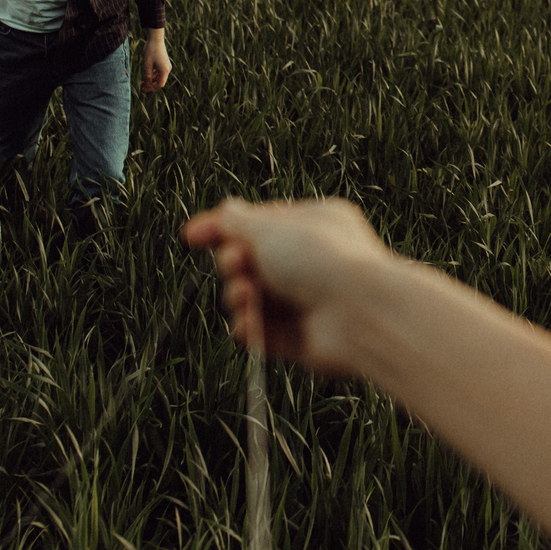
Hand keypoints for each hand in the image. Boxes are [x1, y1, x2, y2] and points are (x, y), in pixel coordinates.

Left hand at [141, 29, 170, 91]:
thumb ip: (146, 76)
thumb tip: (147, 85)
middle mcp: (167, 69)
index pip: (159, 85)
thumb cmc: (150, 51)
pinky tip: (146, 75)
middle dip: (151, 86)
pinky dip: (153, 75)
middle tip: (141, 88)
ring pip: (159, 77)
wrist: (155, 39)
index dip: (151, 89)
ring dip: (151, 81)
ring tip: (142, 83)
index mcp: (164, 71)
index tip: (143, 90)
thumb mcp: (146, 64)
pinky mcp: (164, 63)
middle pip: (160, 82)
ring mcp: (166, 66)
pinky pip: (159, 72)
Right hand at [184, 197, 399, 373]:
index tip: (191, 236)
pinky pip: (261, 332)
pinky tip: (248, 324)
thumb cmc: (322, 262)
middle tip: (236, 265)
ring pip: (252, 298)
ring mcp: (306, 301)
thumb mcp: (270, 230)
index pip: (260, 223)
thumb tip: (225, 210)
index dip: (224, 229)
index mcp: (313, 224)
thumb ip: (238, 223)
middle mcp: (311, 262)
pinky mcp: (300, 339)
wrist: (360, 315)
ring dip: (239, 297)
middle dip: (234, 264)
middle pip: (251, 263)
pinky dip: (250, 328)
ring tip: (246, 296)